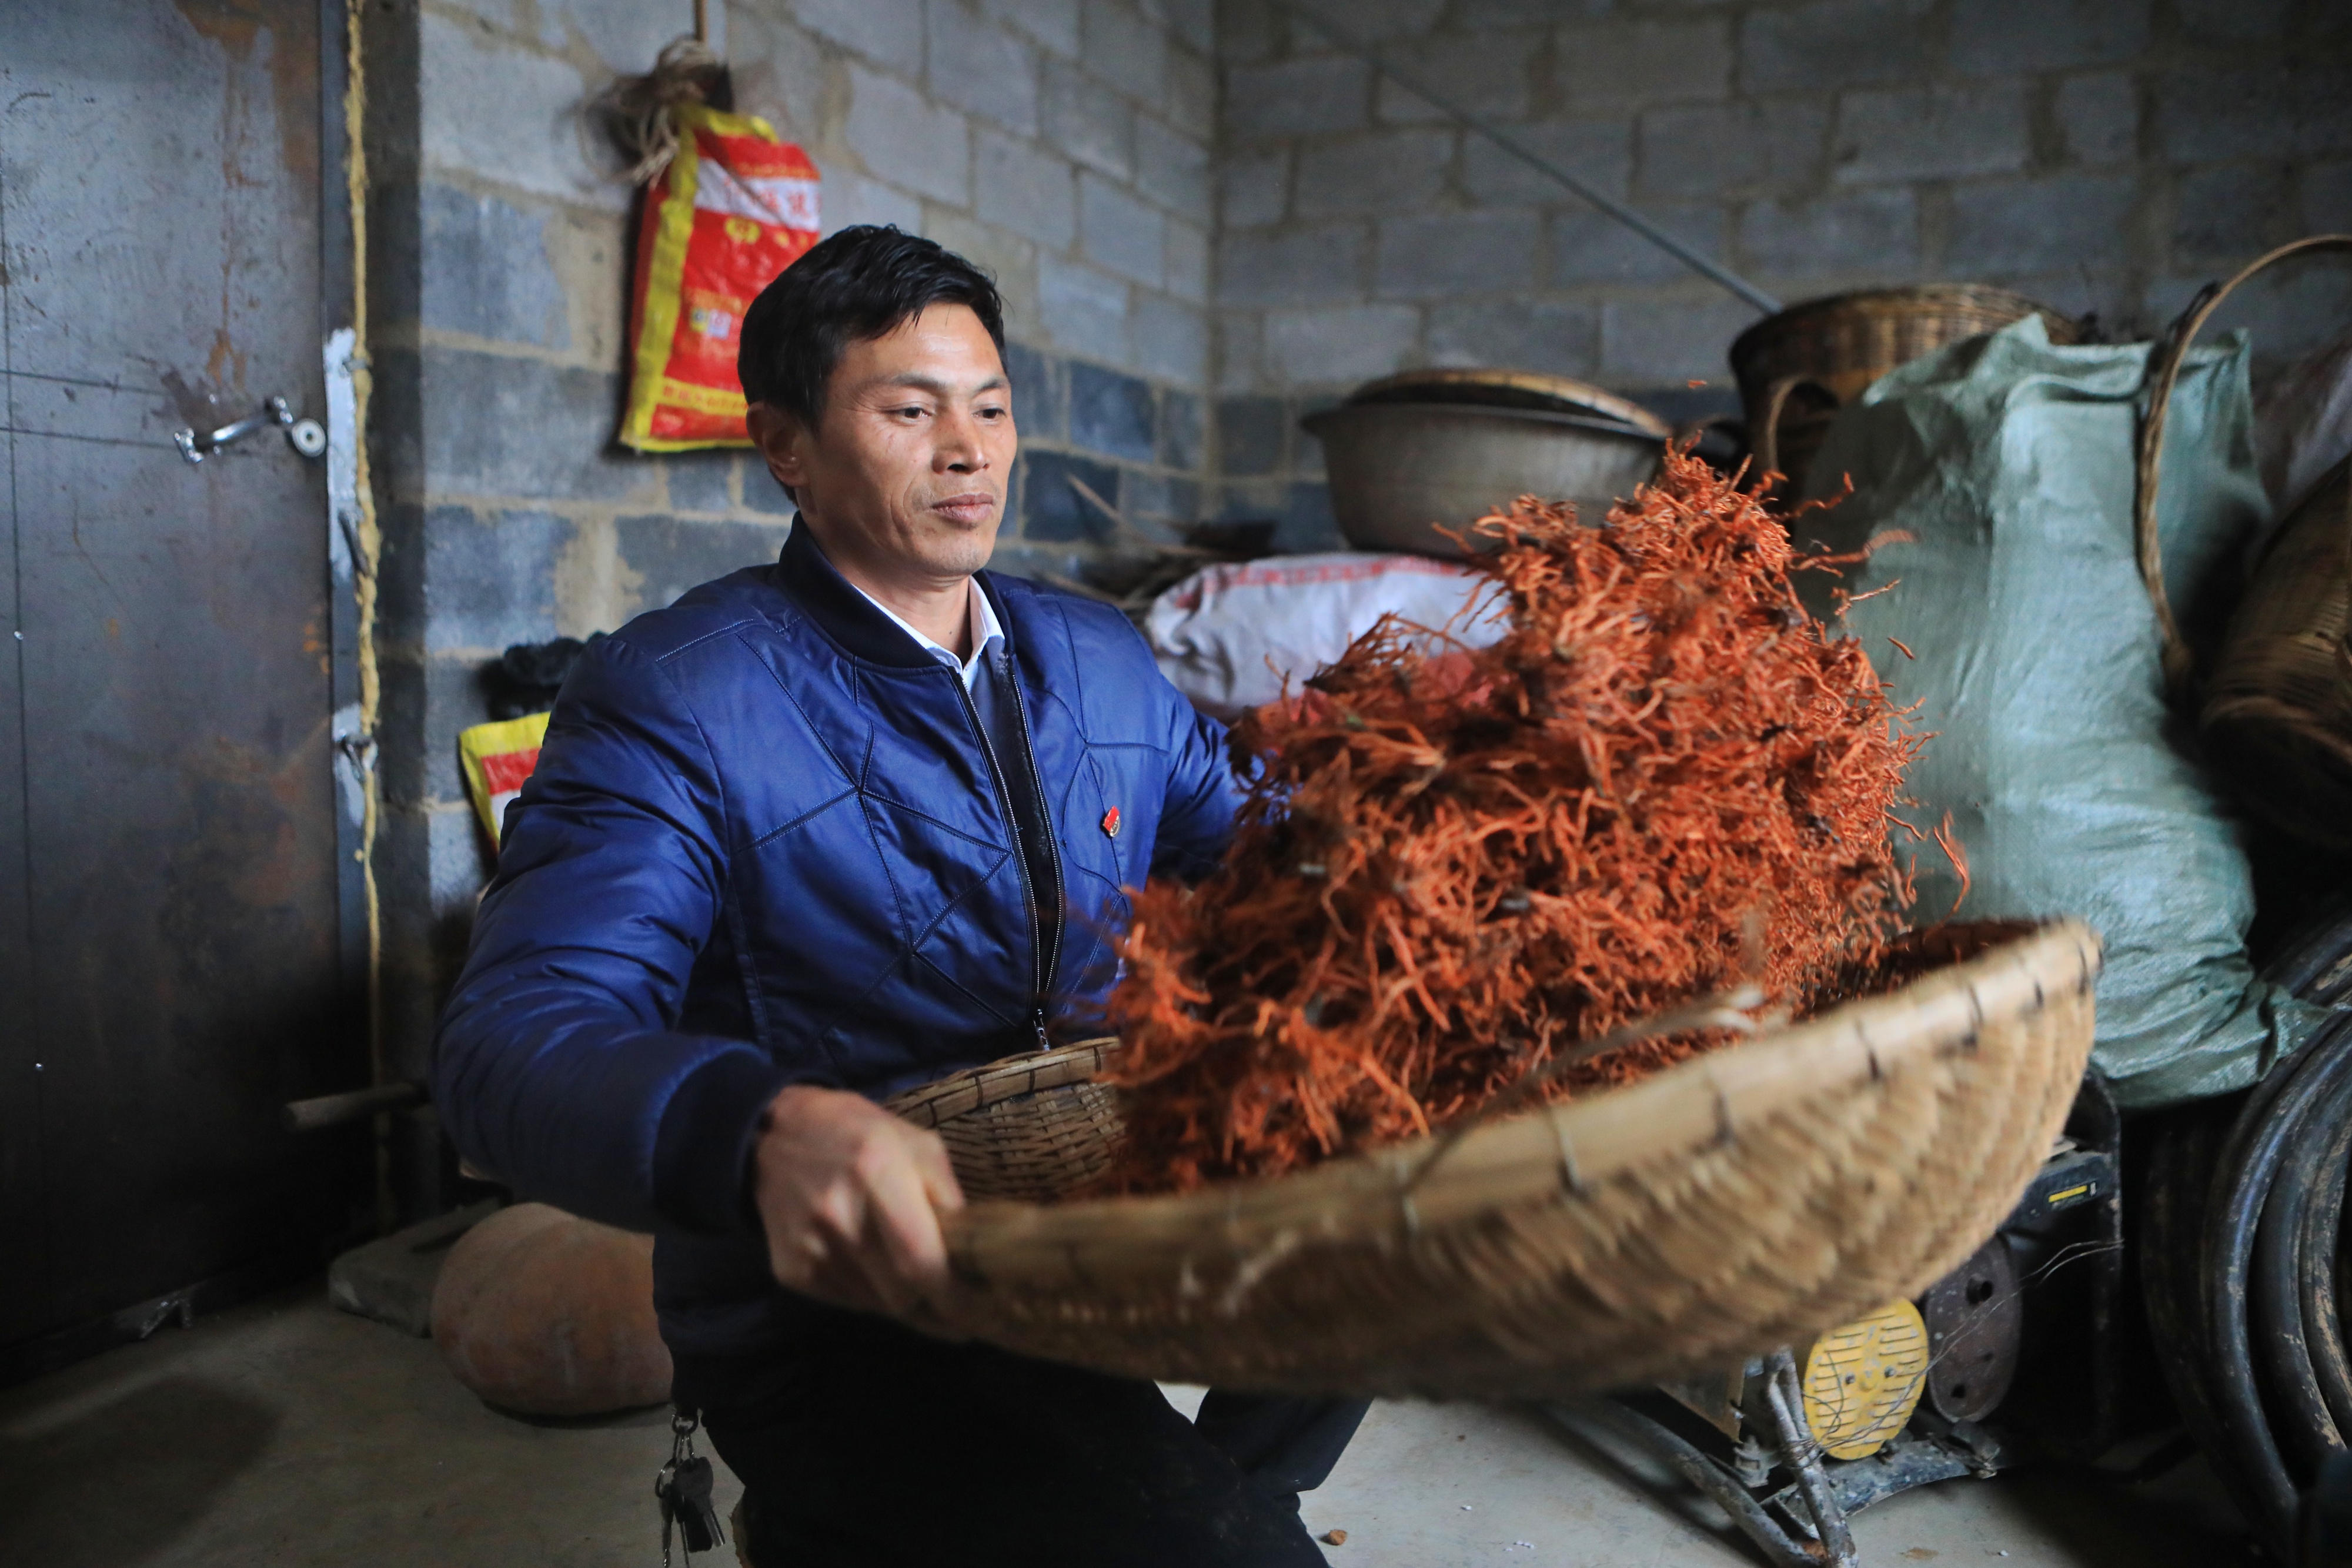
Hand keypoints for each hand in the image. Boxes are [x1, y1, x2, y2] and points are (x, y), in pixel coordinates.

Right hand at [751, 1084, 965, 1318]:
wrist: (772, 1137)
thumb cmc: (857, 1134)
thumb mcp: (916, 1143)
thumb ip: (947, 1194)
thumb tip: (973, 1253)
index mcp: (878, 1174)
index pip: (921, 1261)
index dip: (955, 1298)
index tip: (981, 1312)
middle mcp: (840, 1217)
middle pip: (902, 1295)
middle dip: (937, 1308)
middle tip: (960, 1307)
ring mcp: (811, 1249)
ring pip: (877, 1305)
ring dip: (904, 1302)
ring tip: (918, 1285)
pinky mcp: (791, 1271)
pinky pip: (847, 1300)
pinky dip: (871, 1294)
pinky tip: (875, 1269)